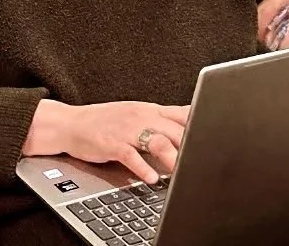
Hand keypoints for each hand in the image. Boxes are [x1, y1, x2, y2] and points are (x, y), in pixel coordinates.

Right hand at [22, 100, 189, 184]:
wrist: (71, 123)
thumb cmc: (106, 122)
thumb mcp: (137, 116)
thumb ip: (161, 123)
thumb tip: (188, 132)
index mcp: (150, 109)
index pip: (182, 114)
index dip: (201, 125)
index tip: (216, 137)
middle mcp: (141, 116)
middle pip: (175, 129)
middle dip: (192, 144)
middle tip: (205, 159)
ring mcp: (126, 128)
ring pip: (156, 140)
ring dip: (172, 156)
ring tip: (182, 171)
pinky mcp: (111, 142)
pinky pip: (130, 155)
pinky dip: (143, 168)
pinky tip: (152, 178)